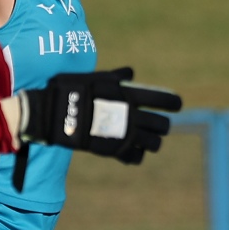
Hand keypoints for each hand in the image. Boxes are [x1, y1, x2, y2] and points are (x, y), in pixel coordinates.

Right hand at [18, 67, 181, 161]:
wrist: (52, 113)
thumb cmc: (72, 90)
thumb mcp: (96, 77)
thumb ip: (117, 77)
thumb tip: (130, 72)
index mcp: (131, 95)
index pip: (165, 100)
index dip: (174, 103)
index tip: (176, 105)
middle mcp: (133, 116)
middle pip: (163, 125)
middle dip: (162, 125)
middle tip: (157, 125)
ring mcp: (124, 134)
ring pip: (154, 143)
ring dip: (152, 141)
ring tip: (145, 139)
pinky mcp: (114, 150)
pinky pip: (136, 157)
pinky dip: (136, 154)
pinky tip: (130, 150)